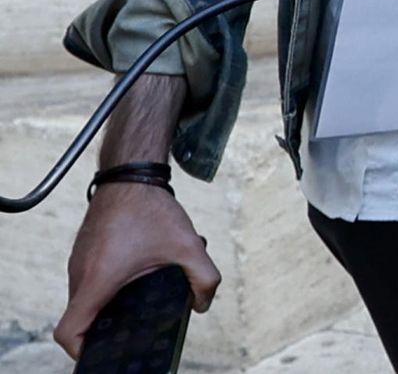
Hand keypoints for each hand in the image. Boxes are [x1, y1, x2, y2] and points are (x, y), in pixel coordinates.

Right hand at [55, 184, 219, 359]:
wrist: (131, 174)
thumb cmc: (153, 209)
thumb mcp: (189, 246)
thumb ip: (204, 279)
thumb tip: (201, 306)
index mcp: (96, 280)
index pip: (68, 331)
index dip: (81, 349)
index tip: (106, 348)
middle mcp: (79, 275)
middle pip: (82, 318)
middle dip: (109, 325)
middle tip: (137, 324)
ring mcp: (78, 263)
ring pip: (89, 299)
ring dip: (113, 301)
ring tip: (144, 291)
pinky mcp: (84, 253)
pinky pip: (92, 281)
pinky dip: (111, 285)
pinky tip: (140, 274)